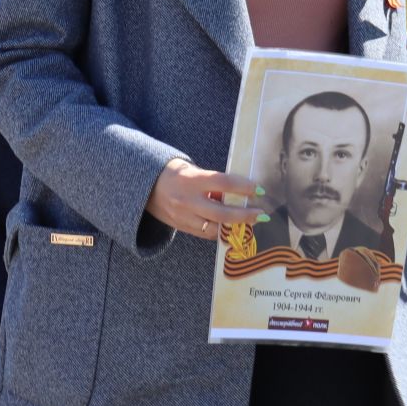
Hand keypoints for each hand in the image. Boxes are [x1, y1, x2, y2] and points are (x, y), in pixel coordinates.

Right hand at [145, 159, 265, 241]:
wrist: (145, 186)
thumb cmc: (174, 173)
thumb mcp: (193, 170)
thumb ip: (213, 182)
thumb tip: (237, 192)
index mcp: (192, 180)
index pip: (223, 183)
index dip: (243, 187)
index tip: (258, 189)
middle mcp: (188, 201)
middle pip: (222, 213)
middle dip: (244, 215)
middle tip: (261, 214)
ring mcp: (184, 217)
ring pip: (215, 229)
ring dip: (235, 228)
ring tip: (250, 224)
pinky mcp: (182, 228)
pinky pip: (205, 234)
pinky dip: (221, 232)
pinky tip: (232, 229)